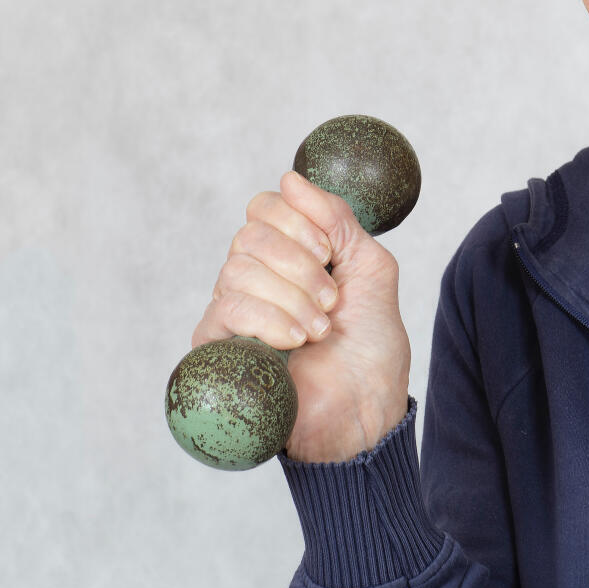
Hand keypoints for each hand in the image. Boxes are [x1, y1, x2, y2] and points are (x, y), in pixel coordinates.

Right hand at [191, 171, 412, 461]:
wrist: (365, 410)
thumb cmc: (370, 348)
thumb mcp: (371, 268)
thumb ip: (336, 219)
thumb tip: (290, 177)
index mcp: (289, 254)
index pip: (266, 207)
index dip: (301, 223)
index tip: (333, 255)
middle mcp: (255, 277)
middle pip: (250, 234)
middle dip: (301, 264)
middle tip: (332, 301)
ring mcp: (233, 311)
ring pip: (239, 269)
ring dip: (292, 298)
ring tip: (319, 330)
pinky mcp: (217, 347)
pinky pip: (227, 307)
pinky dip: (270, 319)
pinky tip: (297, 341)